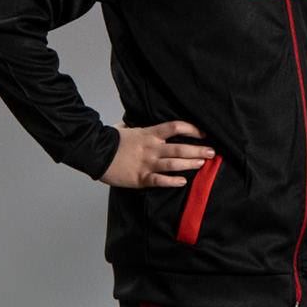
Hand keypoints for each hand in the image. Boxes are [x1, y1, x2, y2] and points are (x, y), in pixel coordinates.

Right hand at [99, 121, 213, 188]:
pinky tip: (183, 182)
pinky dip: (172, 181)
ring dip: (190, 163)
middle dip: (198, 149)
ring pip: (173, 163)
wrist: (94, 153)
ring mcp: (147, 163)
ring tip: (203, 164)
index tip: (204, 133)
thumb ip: (133, 127)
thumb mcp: (124, 129)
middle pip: (179, 147)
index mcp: (149, 134)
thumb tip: (132, 124)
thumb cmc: (109, 141)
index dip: (192, 129)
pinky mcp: (140, 178)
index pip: (175, 127)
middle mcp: (151, 148)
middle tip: (212, 152)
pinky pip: (160, 180)